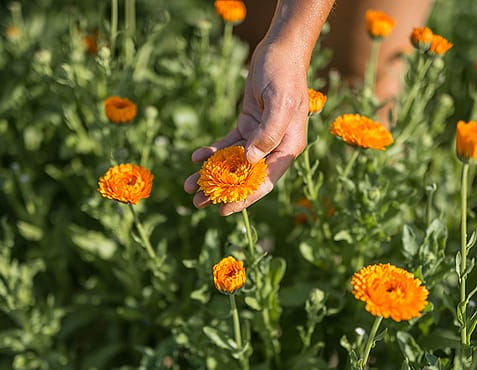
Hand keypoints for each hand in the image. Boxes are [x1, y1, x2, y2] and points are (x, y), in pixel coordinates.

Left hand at [184, 39, 308, 215]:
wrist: (279, 51)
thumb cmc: (283, 75)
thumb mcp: (279, 102)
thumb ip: (268, 134)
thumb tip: (250, 162)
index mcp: (288, 147)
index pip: (264, 181)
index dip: (243, 198)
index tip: (222, 211)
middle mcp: (274, 147)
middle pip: (245, 177)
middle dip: (221, 191)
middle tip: (196, 201)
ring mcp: (260, 137)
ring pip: (233, 163)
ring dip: (211, 175)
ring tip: (187, 186)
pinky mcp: (247, 126)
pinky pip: (228, 144)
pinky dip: (212, 152)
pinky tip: (195, 158)